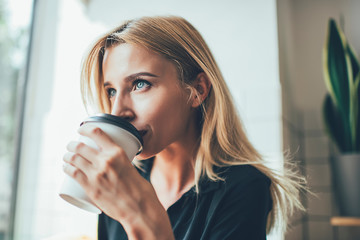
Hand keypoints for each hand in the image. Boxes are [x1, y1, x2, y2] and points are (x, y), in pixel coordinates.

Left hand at [63, 124, 173, 239]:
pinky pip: (73, 173)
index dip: (85, 128)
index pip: (96, 133)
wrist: (139, 208)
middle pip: (80, 146)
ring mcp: (96, 175)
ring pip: (74, 159)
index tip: (81, 129)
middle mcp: (105, 161)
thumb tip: (112, 164)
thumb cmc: (140, 189)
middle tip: (71, 146)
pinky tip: (65, 167)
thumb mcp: (131, 167)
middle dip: (72, 144)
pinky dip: (66, 168)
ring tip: (66, 156)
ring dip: (67, 155)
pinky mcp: (90, 188)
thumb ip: (119, 164)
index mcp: (118, 153)